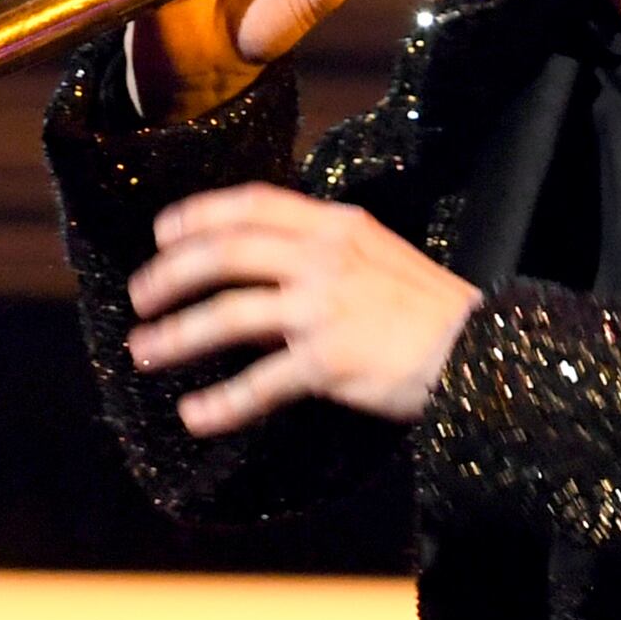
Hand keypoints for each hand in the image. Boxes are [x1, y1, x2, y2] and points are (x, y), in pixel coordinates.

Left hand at [126, 182, 481, 433]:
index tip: (162, 232)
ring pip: (227, 316)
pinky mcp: (327, 361)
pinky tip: (194, 415)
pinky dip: (220, 403)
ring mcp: (323, 309)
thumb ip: (326, 253)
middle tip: (139, 296)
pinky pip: (258, 385)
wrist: (481, 351)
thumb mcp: (380, 257)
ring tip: (145, 351)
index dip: (199, 214)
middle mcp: (324, 259)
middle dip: (170, 274)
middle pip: (225, 254)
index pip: (253, 204)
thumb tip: (269, 268)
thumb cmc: (432, 311)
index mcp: (337, 226)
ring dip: (177, 334)